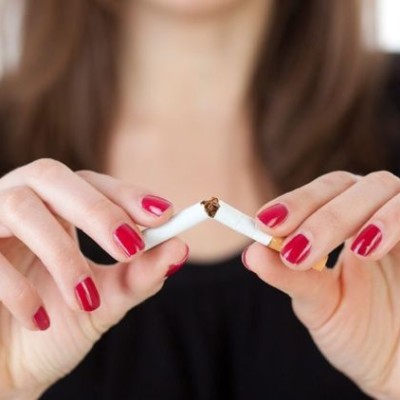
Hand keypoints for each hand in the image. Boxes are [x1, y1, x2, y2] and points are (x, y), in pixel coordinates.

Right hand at [0, 159, 187, 398]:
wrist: (5, 371)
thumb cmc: (55, 328)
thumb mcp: (105, 301)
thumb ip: (140, 275)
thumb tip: (181, 249)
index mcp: (55, 211)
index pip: (90, 183)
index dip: (125, 193)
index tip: (163, 214)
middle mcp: (20, 204)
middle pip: (53, 177)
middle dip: (97, 210)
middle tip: (130, 245)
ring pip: (20, 208)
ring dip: (61, 253)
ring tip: (84, 299)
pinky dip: (17, 289)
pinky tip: (39, 320)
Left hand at [243, 171, 399, 399]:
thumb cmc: (362, 334)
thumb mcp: (320, 305)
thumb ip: (290, 277)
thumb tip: (251, 253)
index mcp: (348, 224)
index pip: (322, 193)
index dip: (295, 201)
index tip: (264, 222)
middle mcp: (378, 216)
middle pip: (351, 186)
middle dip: (319, 213)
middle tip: (289, 242)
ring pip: (389, 192)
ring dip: (357, 217)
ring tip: (337, 251)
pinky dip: (395, 223)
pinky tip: (368, 249)